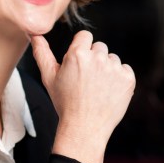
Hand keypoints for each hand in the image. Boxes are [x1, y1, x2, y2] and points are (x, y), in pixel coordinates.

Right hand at [31, 31, 134, 162]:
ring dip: (106, 69)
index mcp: (77, 54)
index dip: (81, 48)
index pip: (85, 35)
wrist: (84, 127)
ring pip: (112, 59)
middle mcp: (97, 58)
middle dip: (93, 59)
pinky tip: (108, 91)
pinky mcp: (128, 79)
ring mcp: (114, 68)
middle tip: (86, 80)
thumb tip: (35, 35)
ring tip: (97, 88)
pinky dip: (119, 79)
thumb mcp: (49, 78)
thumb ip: (42, 53)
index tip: (80, 62)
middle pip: (99, 47)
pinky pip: (125, 69)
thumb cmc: (65, 103)